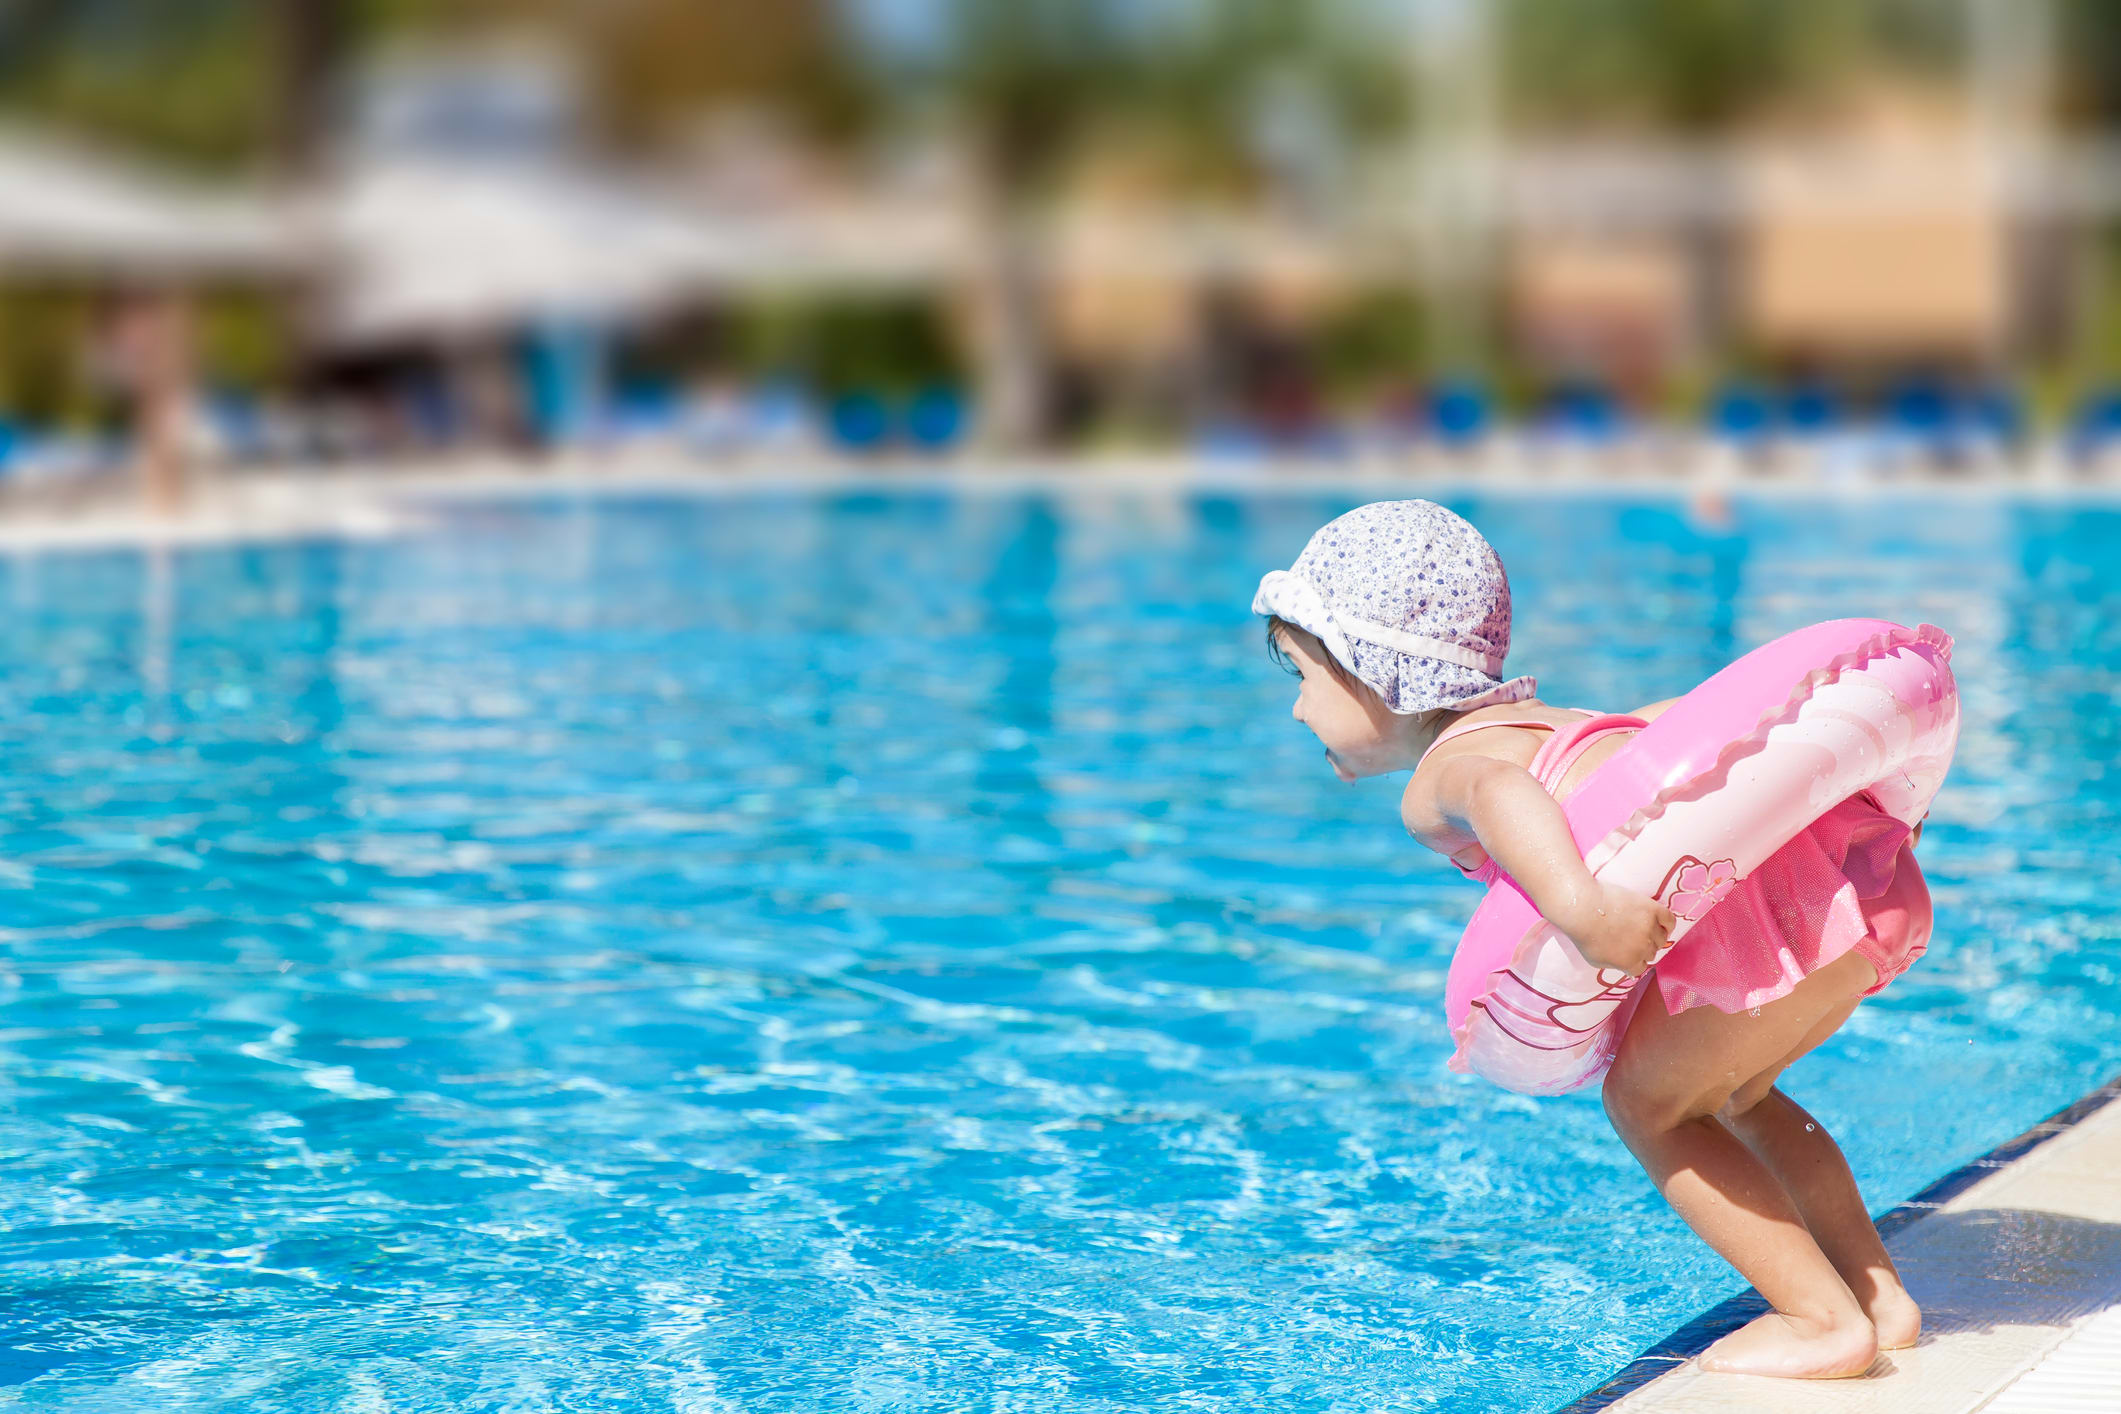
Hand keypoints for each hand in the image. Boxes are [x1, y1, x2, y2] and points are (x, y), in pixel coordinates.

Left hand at [1555, 881, 1675, 977]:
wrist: (1583, 906)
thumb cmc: (1583, 933)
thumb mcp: (1595, 959)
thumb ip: (1614, 965)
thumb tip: (1625, 967)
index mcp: (1629, 963)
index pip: (1641, 967)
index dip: (1635, 959)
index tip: (1630, 952)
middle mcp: (1643, 948)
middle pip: (1651, 952)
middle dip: (1643, 947)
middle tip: (1632, 936)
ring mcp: (1649, 928)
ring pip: (1662, 938)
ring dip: (1655, 935)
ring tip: (1644, 927)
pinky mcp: (1652, 909)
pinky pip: (1669, 920)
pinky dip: (1667, 923)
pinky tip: (1660, 921)